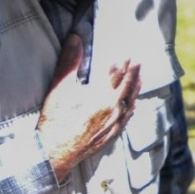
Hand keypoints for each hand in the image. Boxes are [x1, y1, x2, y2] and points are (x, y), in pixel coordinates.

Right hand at [36, 33, 141, 181]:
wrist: (54, 154)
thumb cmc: (55, 121)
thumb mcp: (59, 89)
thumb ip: (69, 62)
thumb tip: (75, 39)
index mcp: (102, 97)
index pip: (116, 75)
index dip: (123, 64)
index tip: (128, 54)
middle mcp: (113, 110)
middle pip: (127, 88)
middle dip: (133, 74)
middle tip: (139, 62)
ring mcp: (114, 124)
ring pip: (130, 103)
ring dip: (135, 90)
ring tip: (140, 79)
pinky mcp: (111, 135)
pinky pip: (126, 119)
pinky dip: (131, 108)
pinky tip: (133, 106)